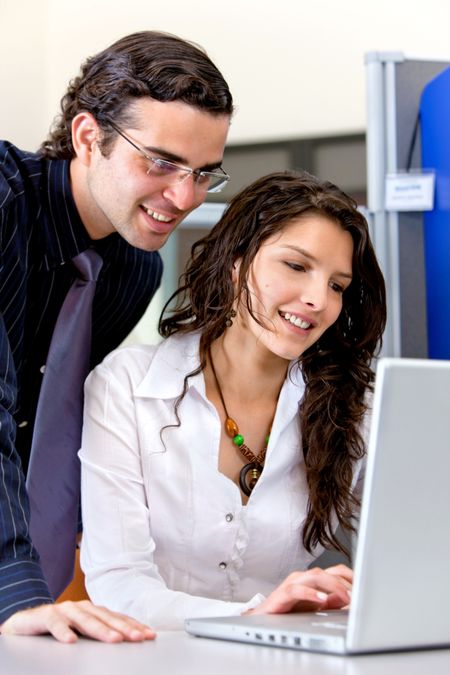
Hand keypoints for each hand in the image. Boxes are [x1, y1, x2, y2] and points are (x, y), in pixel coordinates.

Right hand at [0, 600, 155, 642]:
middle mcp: (82, 608)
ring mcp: (64, 610)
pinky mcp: (46, 616)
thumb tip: (126, 642)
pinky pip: (55, 624)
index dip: (134, 626)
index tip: (149, 635)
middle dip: (123, 628)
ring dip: (100, 629)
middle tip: (138, 638)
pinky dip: (63, 631)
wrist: (26, 622)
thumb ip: (100, 634)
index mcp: (93, 611)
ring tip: (114, 640)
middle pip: (106, 618)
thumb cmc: (59, 628)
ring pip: (84, 619)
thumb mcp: (83, 632)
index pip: (117, 618)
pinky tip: (71, 641)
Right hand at [244, 564, 352, 615]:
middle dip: (345, 583)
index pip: (336, 571)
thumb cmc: (289, 612)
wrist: (263, 620)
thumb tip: (349, 597)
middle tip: (358, 596)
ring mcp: (293, 583)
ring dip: (333, 585)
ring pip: (315, 575)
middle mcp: (304, 577)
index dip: (351, 577)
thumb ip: (332, 602)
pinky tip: (322, 599)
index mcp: (314, 580)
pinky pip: (297, 589)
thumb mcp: (317, 609)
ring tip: (346, 597)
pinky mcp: (282, 593)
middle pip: (328, 572)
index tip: (365, 588)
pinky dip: (311, 593)